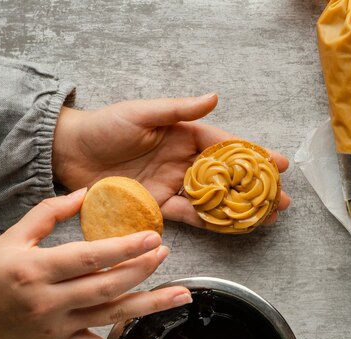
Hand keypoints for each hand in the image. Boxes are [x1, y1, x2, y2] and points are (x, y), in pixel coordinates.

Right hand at [0, 189, 190, 338]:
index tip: (152, 237)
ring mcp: (58, 326)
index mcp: (37, 270)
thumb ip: (49, 212)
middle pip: (107, 286)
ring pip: (111, 316)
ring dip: (151, 306)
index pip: (90, 258)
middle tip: (165, 253)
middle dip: (142, 269)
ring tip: (182, 295)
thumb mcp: (13, 237)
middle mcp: (50, 301)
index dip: (124, 248)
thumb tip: (85, 194)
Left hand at [51, 94, 290, 227]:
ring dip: (240, 210)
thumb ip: (178, 110)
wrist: (69, 153)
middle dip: (255, 189)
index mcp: (184, 136)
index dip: (253, 155)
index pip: (226, 147)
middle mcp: (183, 161)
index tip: (279, 163)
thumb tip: (214, 98)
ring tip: (266, 218)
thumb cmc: (105, 126)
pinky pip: (187, 216)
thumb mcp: (142, 112)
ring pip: (213, 200)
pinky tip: (231, 228)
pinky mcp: (156, 205)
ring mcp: (172, 185)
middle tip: (282, 200)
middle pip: (227, 178)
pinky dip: (209, 222)